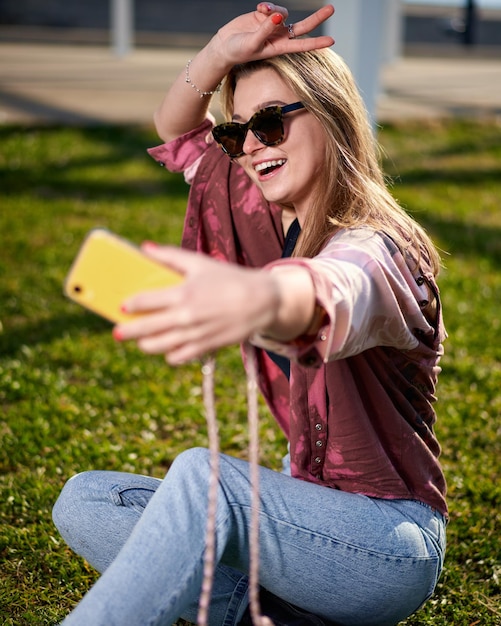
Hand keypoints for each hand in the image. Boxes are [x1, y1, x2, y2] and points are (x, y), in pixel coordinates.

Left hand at [113, 244, 280, 364]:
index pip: (145, 301)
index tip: (121, 306)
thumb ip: (171, 256)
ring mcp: (195, 334)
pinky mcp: (206, 347)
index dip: (130, 305)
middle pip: (146, 328)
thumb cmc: (230, 279)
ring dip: (145, 344)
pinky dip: (170, 354)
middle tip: (118, 331)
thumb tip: (145, 248)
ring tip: (142, 340)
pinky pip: (178, 356)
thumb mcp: (200, 263)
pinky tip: (168, 347)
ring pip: (159, 346)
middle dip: (127, 331)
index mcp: (183, 293)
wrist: (261, 301)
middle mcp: (186, 316)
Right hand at [208, 3, 334, 69]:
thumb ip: (265, 30)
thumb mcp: (252, 43)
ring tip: (261, 10)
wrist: (225, 45)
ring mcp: (273, 25)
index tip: (331, 41)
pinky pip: (272, 6)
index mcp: (279, 47)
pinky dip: (267, 5)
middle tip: (331, 9)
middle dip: (316, 18)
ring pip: (283, 12)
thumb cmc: (238, 51)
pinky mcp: (265, 15)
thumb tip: (279, 16)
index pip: (301, 45)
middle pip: (302, 26)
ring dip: (275, 8)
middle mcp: (279, 36)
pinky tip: (259, 8)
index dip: (316, 43)